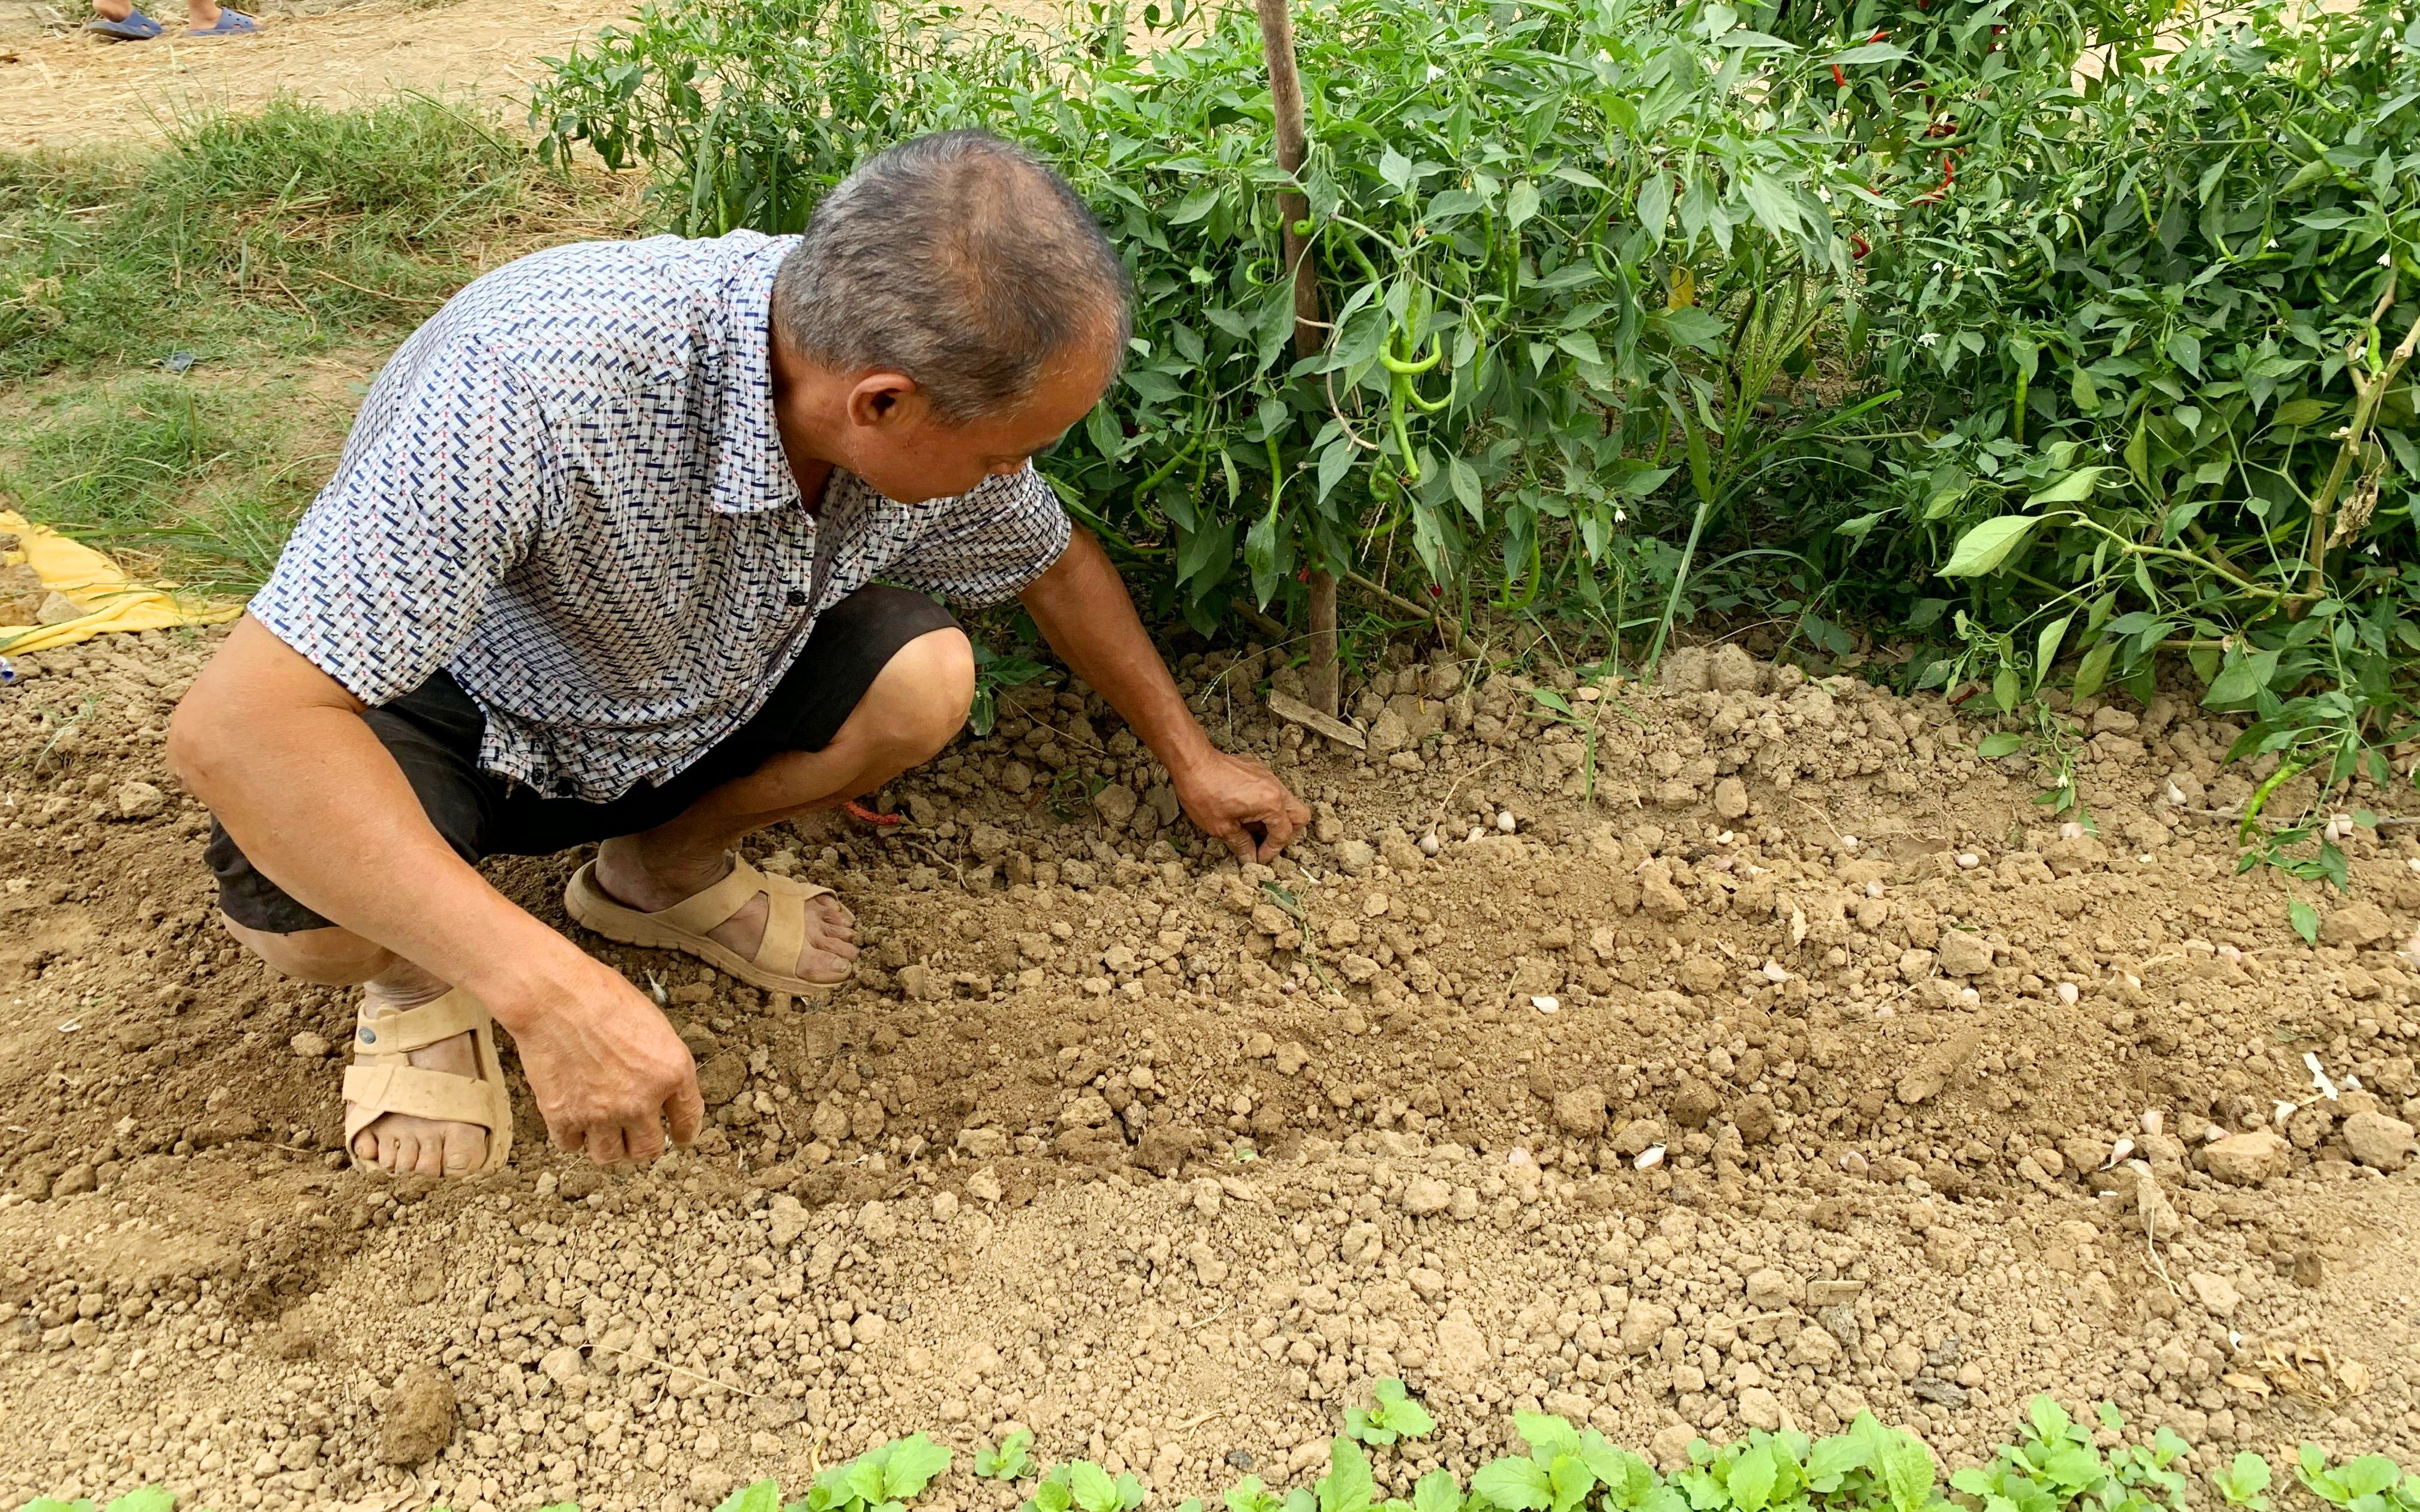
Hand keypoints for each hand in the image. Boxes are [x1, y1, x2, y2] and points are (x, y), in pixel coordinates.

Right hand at [495, 952, 702, 1166]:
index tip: (680, 1138)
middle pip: (648, 1149)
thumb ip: (662, 1063)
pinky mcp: (564, 1117)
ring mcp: (602, 1113)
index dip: (684, 1133)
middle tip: (634, 1136)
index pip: (688, 1119)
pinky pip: (572, 1146)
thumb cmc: (603, 997)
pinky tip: (573, 1121)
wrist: (555, 996)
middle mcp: (642, 1100)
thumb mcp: (655, 1024)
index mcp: (673, 1072)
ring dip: (609, 1147)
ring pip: (610, 1156)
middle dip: (643, 1146)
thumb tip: (661, 1088)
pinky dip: (573, 1137)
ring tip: (603, 1133)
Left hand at [1173, 747, 1311, 861]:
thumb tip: (1250, 857)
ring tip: (1253, 828)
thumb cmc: (1204, 792)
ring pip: (1287, 802)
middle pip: (1299, 816)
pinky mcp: (1259, 769)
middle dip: (1287, 834)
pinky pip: (1273, 789)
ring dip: (1276, 819)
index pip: (1283, 834)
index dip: (1271, 851)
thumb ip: (1242, 845)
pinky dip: (1266, 804)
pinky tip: (1245, 810)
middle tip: (1268, 843)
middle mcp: (1276, 788)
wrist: (1193, 761)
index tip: (1259, 859)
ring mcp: (1269, 776)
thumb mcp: (1222, 827)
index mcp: (1271, 803)